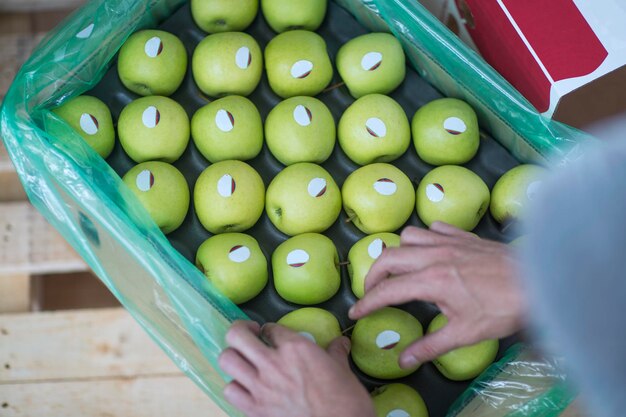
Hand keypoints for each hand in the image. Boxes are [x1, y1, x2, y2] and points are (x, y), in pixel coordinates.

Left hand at [219, 321, 374, 416]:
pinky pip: (230, 391)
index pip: (270, 327)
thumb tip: (340, 343)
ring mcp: (260, 387)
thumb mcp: (342, 369)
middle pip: (237, 335)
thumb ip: (335, 352)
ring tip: (243, 359)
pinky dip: (235, 386)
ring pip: (227, 360)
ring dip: (233, 356)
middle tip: (249, 334)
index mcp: (295, 348)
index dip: (270, 329)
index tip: (273, 334)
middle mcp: (272, 363)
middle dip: (241, 330)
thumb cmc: (345, 400)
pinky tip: (245, 386)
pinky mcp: (255, 409)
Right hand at [349, 222, 525, 368]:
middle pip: (388, 257)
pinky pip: (432, 228)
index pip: (387, 291)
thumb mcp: (465, 333)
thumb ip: (430, 346)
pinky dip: (423, 238)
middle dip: (373, 275)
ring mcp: (448, 241)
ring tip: (400, 270)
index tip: (355, 313)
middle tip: (372, 292)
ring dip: (398, 252)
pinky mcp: (463, 235)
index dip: (367, 303)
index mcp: (431, 280)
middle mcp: (434, 255)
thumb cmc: (503, 308)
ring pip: (408, 236)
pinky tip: (430, 251)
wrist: (539, 281)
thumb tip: (404, 361)